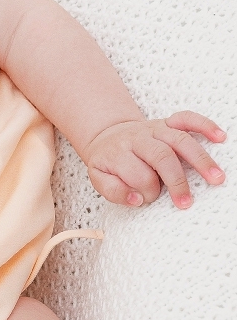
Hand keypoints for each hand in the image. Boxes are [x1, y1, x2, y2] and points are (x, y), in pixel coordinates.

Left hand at [83, 111, 225, 209]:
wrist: (108, 136)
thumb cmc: (108, 162)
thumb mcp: (99, 178)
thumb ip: (114, 192)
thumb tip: (137, 199)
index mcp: (119, 153)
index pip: (139, 174)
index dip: (146, 191)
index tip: (149, 200)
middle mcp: (138, 138)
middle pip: (161, 156)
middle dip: (176, 180)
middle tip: (186, 202)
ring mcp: (154, 129)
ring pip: (179, 140)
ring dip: (200, 159)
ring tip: (216, 178)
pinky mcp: (167, 123)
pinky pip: (187, 118)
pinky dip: (204, 125)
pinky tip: (220, 137)